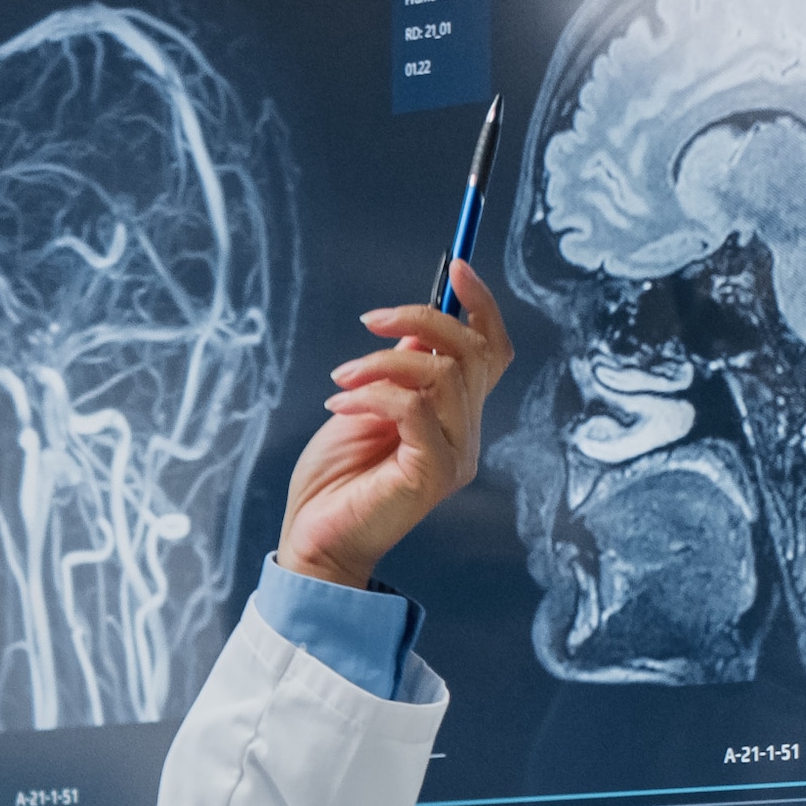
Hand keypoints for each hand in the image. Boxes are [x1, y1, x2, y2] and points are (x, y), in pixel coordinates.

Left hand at [274, 262, 512, 593]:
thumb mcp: (365, 405)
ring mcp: (455, 456)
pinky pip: (414, 410)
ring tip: (340, 380)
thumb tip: (417, 326)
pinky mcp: (434, 475)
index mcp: (457, 414)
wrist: (313, 538)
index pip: (492, 350)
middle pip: (472, 352)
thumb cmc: (335, 478)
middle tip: (367, 321)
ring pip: (443, 376)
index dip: (482, 305)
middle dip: (422, 320)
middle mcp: (467, 433)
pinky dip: (372, 396)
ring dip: (382, 364)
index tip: (456, 267)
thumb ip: (398, 369)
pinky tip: (338, 405)